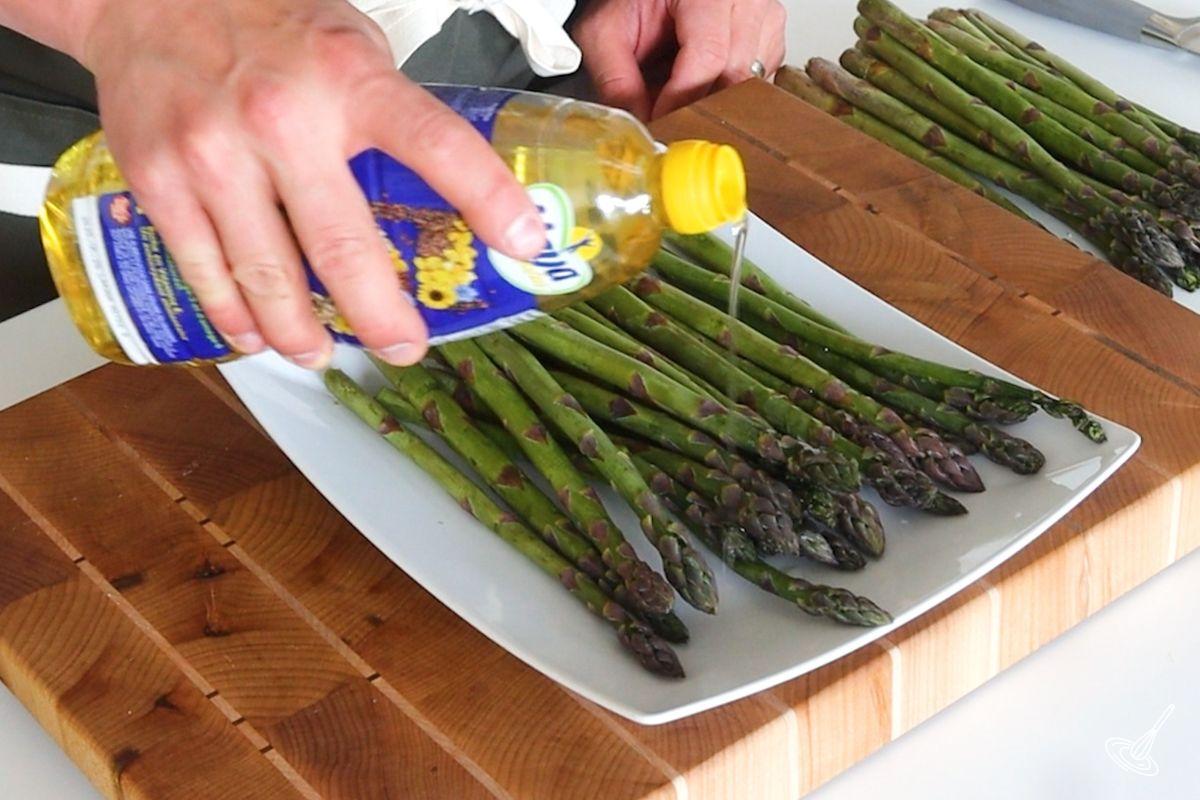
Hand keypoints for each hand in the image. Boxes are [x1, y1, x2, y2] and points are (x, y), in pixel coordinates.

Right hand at [76, 0, 544, 367]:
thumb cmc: (262, 20)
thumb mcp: (350, 45)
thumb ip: (391, 110)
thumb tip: (448, 184)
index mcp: (348, 81)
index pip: (436, 145)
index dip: (489, 198)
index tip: (523, 242)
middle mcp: (282, 122)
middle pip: (344, 249)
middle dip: (382, 318)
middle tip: (404, 346)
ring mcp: (216, 156)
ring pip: (269, 278)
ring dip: (303, 334)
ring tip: (323, 354)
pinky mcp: (160, 182)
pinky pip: (205, 272)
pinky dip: (237, 316)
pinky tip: (258, 334)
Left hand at [572, 0, 786, 120]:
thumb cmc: (636, 2)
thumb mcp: (606, 33)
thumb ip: (615, 79)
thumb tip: (638, 126)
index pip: (708, 57)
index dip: (681, 99)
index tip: (659, 124)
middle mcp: (746, 2)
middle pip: (733, 78)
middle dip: (697, 108)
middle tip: (666, 123)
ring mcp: (764, 22)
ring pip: (748, 88)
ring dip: (712, 104)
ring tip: (679, 96)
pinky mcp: (770, 43)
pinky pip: (756, 87)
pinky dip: (726, 98)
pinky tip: (701, 88)